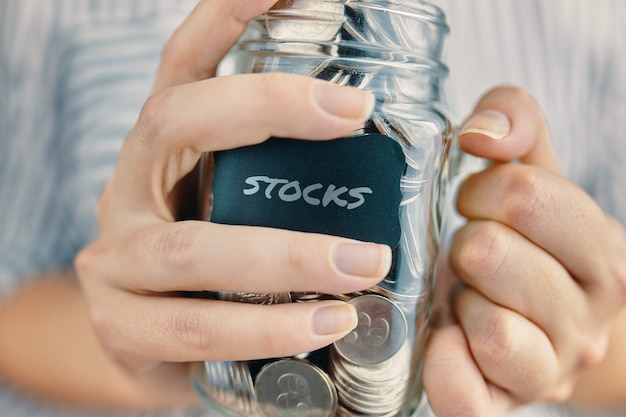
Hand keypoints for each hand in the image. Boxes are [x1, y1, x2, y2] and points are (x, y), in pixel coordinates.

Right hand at [74, 0, 389, 407]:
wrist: (156, 345)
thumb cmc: (215, 267)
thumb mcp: (238, 207)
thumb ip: (284, 180)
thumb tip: (386, 155)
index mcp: (164, 149)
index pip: (185, 64)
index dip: (225, 15)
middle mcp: (130, 187)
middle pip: (178, 122)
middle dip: (267, 106)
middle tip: (352, 112)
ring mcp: (118, 257)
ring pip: (193, 247)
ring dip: (286, 255)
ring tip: (365, 265)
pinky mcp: (123, 326)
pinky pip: (195, 328)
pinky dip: (266, 329)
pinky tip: (327, 325)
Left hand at [423, 86, 625, 415]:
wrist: (539, 318)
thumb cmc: (528, 240)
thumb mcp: (532, 170)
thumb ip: (515, 120)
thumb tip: (482, 131)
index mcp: (603, 254)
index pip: (525, 196)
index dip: (481, 191)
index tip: (476, 203)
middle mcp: (587, 320)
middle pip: (492, 254)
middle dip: (466, 242)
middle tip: (472, 252)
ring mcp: (548, 370)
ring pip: (490, 329)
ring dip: (460, 300)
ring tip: (468, 295)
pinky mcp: (501, 405)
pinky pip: (468, 397)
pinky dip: (445, 365)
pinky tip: (444, 338)